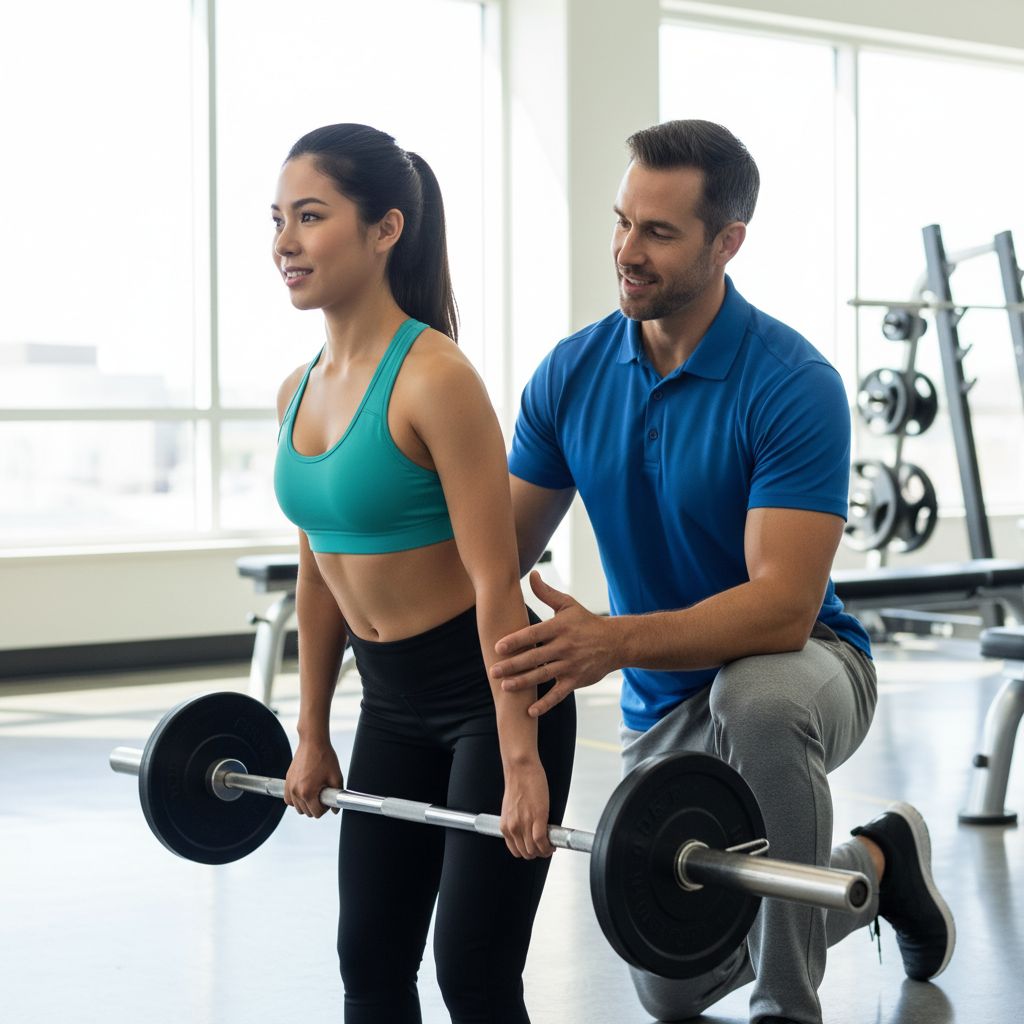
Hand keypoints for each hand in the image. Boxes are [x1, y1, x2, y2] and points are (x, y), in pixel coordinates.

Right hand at [284, 739, 342, 818]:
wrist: (313, 742)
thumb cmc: (325, 757)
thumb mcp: (336, 776)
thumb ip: (337, 795)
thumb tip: (335, 809)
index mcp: (308, 792)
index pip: (316, 813)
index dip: (325, 808)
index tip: (328, 798)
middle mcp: (296, 792)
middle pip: (306, 812)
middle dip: (316, 806)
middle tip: (323, 793)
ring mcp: (290, 787)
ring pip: (297, 807)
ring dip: (306, 804)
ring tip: (315, 791)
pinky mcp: (287, 781)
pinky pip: (288, 799)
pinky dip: (296, 799)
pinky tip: (304, 791)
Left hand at [490, 571, 618, 715]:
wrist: (615, 642)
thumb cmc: (586, 622)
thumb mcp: (568, 605)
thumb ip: (546, 593)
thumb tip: (532, 575)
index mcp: (560, 628)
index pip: (534, 635)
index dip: (516, 641)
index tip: (498, 647)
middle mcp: (564, 647)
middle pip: (535, 658)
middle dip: (513, 665)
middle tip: (493, 671)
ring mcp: (571, 665)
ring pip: (543, 676)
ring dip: (523, 683)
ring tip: (505, 687)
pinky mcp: (576, 680)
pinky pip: (558, 694)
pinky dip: (545, 704)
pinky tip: (530, 711)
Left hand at [500, 759, 551, 858]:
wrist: (520, 768)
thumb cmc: (518, 783)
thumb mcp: (512, 809)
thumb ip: (517, 822)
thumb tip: (527, 830)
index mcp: (506, 825)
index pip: (516, 850)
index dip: (528, 852)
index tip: (535, 849)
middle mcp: (513, 827)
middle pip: (526, 853)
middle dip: (538, 853)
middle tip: (546, 847)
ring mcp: (524, 824)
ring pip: (534, 850)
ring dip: (545, 851)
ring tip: (551, 845)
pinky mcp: (537, 818)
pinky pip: (542, 841)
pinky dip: (549, 845)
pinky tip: (553, 842)